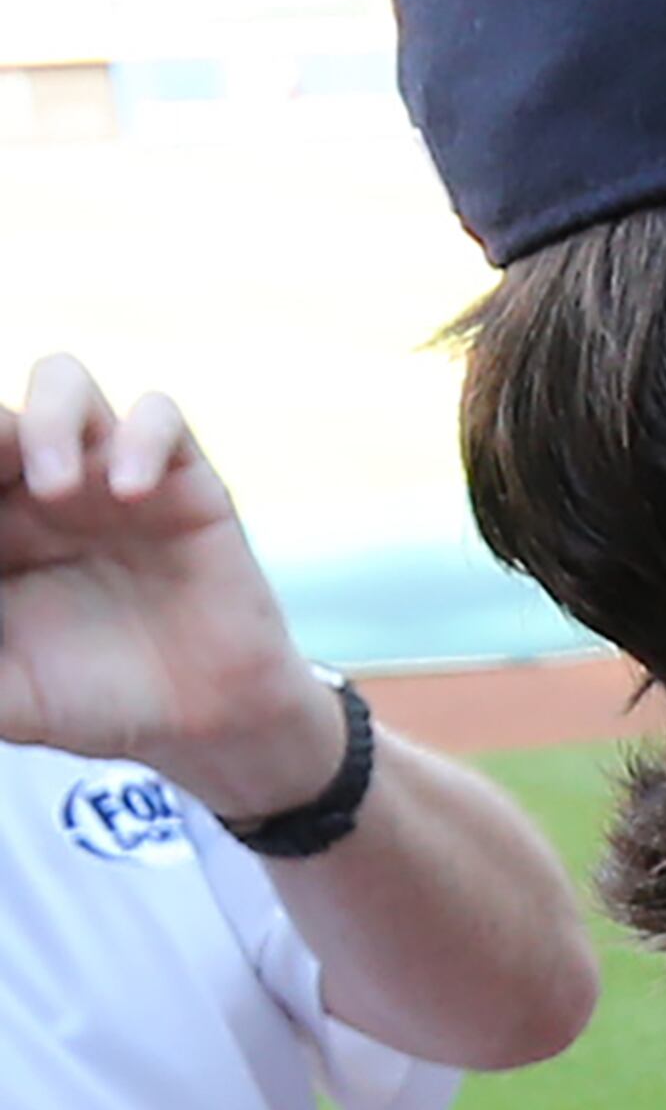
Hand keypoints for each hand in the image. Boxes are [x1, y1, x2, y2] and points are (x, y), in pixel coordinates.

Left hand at [0, 356, 346, 816]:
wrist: (202, 726)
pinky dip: (142, 441)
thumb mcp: (4, 694)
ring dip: (48, 419)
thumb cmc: (91, 703)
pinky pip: (161, 419)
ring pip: (63, 383)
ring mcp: (109, 477)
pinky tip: (129, 494)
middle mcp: (38, 486)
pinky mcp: (184, 483)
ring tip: (54, 485)